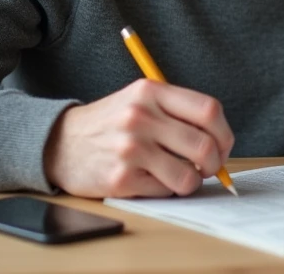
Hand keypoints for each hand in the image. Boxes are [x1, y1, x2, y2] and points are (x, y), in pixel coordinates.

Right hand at [43, 79, 234, 197]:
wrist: (60, 142)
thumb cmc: (111, 122)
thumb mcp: (141, 99)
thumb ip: (178, 111)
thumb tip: (221, 140)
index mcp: (151, 91)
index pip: (209, 110)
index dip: (224, 133)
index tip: (223, 145)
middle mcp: (141, 117)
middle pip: (204, 146)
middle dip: (215, 164)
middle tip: (208, 168)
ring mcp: (130, 148)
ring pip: (187, 176)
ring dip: (191, 181)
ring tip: (180, 175)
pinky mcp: (120, 178)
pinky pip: (164, 191)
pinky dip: (166, 190)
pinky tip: (153, 180)